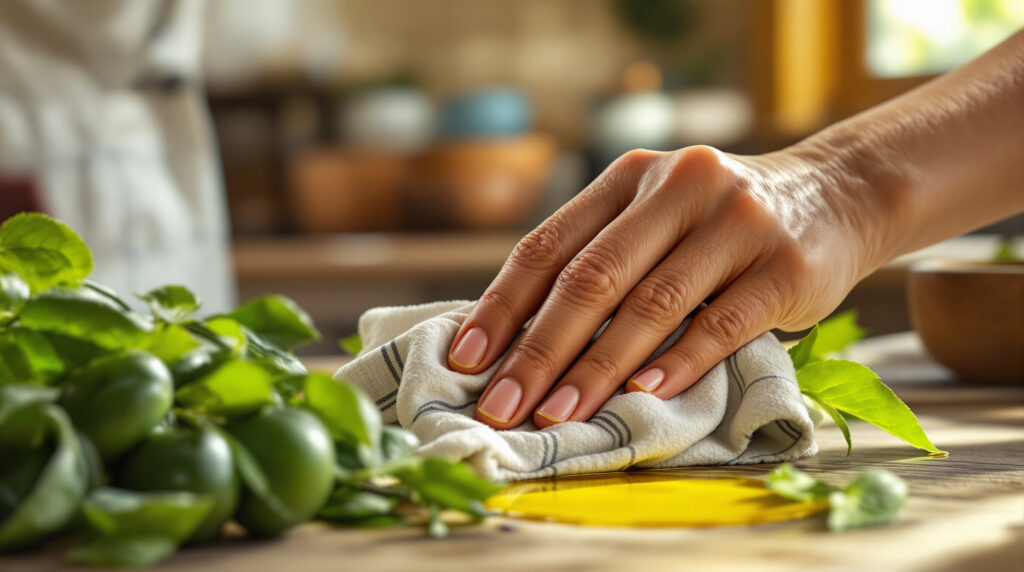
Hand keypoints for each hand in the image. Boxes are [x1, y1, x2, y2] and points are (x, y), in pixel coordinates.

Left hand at [447, 145, 886, 428]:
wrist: (837, 195)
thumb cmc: (722, 223)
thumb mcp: (657, 216)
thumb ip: (602, 259)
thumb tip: (520, 339)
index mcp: (630, 175)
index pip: (549, 245)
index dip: (502, 306)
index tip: (468, 360)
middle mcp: (679, 185)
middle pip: (592, 278)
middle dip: (539, 350)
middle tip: (503, 405)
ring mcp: (737, 221)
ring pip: (652, 305)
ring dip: (597, 369)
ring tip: (559, 416)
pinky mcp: (786, 265)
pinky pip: (721, 323)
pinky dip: (678, 363)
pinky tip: (642, 397)